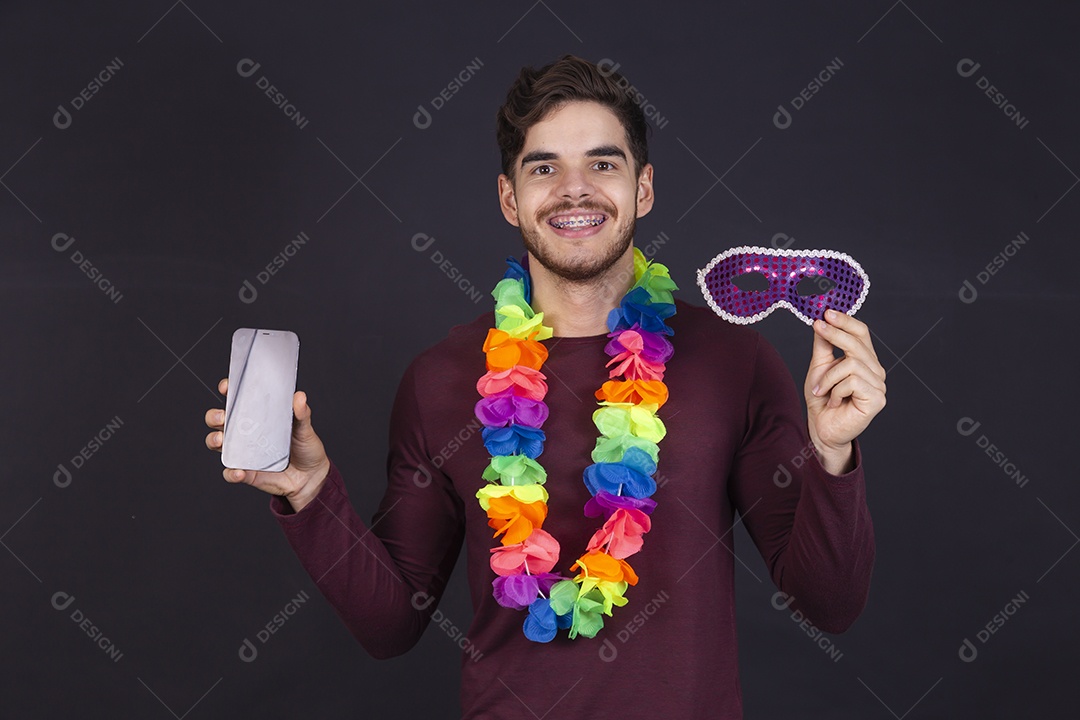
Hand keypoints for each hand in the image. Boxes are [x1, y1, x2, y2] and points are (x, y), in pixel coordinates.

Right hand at [205, 377, 330, 511]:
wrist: (311, 477)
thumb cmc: (305, 448)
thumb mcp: (304, 428)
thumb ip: (301, 414)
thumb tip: (299, 397)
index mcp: (258, 417)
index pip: (237, 400)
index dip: (228, 391)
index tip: (227, 387)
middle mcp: (246, 434)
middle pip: (219, 420)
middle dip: (214, 416)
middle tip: (222, 417)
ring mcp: (244, 453)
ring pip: (217, 444)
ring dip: (213, 440)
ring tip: (220, 439)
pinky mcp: (246, 472)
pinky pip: (231, 472)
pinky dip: (232, 472)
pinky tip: (240, 471)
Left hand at [804, 310, 886, 471]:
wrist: (822, 429)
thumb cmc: (822, 399)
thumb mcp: (819, 367)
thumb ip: (823, 345)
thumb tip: (822, 321)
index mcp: (865, 360)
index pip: (862, 333)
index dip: (846, 321)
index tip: (826, 312)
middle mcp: (876, 370)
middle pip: (858, 343)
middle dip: (835, 333)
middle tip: (818, 327)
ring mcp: (879, 385)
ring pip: (851, 363)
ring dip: (829, 377)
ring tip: (821, 390)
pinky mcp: (877, 399)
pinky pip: (852, 381)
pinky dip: (835, 390)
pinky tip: (833, 402)